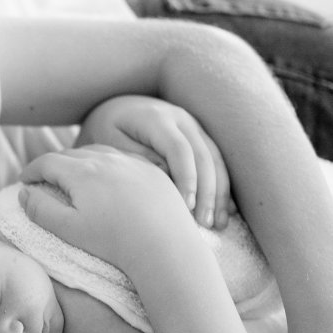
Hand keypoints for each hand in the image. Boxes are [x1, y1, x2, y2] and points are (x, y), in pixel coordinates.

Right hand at [17, 146, 194, 269]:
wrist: (165, 247)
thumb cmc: (114, 242)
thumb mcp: (68, 229)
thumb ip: (40, 209)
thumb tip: (24, 192)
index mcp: (81, 172)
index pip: (47, 162)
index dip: (31, 170)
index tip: (23, 181)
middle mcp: (107, 159)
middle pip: (71, 154)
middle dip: (53, 164)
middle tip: (44, 180)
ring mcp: (133, 162)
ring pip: (98, 152)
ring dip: (80, 161)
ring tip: (73, 176)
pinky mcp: (153, 172)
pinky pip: (124, 159)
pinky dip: (108, 165)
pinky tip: (108, 179)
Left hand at [76, 95, 231, 227]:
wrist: (114, 108)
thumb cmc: (105, 129)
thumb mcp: (108, 141)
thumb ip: (135, 157)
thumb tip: (167, 175)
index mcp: (155, 118)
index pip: (179, 149)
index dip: (187, 179)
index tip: (187, 207)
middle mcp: (180, 118)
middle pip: (203, 156)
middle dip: (208, 192)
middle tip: (206, 224)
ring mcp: (192, 125)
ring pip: (215, 159)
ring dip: (220, 193)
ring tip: (219, 224)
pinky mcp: (197, 135)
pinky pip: (215, 160)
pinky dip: (221, 185)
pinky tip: (227, 210)